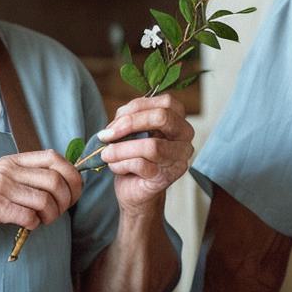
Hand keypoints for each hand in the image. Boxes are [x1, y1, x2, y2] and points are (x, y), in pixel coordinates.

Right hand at [0, 150, 82, 245]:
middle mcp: (8, 169)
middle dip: (66, 200)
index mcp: (14, 160)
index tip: (74, 192)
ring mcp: (0, 186)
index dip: (72, 174)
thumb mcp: (5, 179)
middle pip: (54, 180)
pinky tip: (28, 226)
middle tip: (59, 212)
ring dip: (51, 215)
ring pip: (44, 199)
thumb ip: (29, 177)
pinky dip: (35, 224)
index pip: (54, 157)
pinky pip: (28, 216)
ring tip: (43, 221)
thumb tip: (67, 182)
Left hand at [98, 95, 194, 215]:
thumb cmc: (133, 155)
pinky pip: (142, 165)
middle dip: (129, 123)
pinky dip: (121, 165)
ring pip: (152, 146)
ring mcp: (179, 158)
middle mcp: (184, 137)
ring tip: (106, 154)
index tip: (115, 121)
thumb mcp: (130, 130)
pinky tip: (115, 167)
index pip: (165, 102)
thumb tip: (119, 121)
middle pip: (163, 117)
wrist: (133, 188)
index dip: (136, 107)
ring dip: (121, 149)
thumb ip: (128, 117)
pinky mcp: (167, 177)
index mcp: (178, 119)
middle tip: (107, 135)